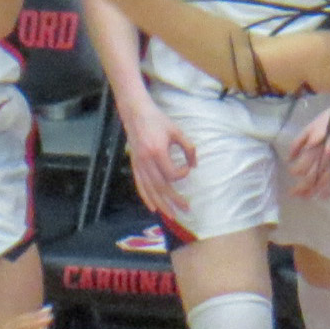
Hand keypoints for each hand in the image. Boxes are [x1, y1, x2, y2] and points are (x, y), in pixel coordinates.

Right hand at [118, 97, 196, 217]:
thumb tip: (195, 165)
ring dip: (161, 204)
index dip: (182, 174)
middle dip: (174, 201)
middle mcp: (146, 161)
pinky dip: (146, 198)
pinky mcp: (134, 165)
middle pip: (161, 187)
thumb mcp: (176, 131)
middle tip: (186, 210)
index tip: (188, 168)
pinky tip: (153, 208)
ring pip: (150, 190)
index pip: (171, 173)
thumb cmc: (158, 120)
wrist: (135, 113)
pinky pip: (140, 185)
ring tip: (171, 215)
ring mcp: (139, 165)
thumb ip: (188, 148)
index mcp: (157, 152)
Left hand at [285, 94, 329, 199]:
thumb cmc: (328, 119)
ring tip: (306, 197)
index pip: (301, 167)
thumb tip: (289, 158)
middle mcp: (325, 156)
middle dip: (301, 188)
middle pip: (311, 178)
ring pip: (323, 182)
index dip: (295, 172)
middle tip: (294, 194)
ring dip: (314, 191)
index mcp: (314, 146)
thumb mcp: (309, 127)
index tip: (292, 173)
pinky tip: (324, 196)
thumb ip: (297, 143)